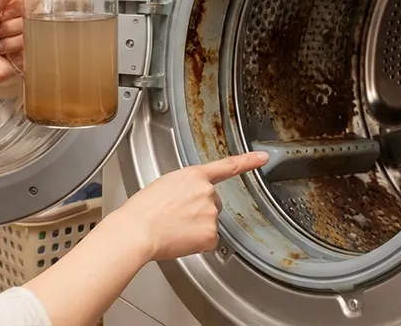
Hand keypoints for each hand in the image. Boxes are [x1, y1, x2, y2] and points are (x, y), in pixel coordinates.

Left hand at [0, 0, 24, 97]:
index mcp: (3, 8)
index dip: (20, 1)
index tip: (9, 8)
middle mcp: (14, 21)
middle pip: (29, 14)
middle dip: (10, 23)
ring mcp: (20, 38)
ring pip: (30, 30)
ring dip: (10, 38)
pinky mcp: (25, 55)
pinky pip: (31, 46)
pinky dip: (15, 50)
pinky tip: (3, 54)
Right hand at [109, 151, 268, 261]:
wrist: (137, 231)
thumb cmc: (142, 210)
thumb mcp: (164, 185)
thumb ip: (185, 188)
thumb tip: (189, 201)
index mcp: (194, 176)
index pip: (227, 166)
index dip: (248, 161)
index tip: (263, 158)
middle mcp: (206, 192)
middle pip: (212, 203)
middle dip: (199, 211)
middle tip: (176, 217)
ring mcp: (211, 213)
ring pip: (209, 222)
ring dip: (196, 226)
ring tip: (173, 228)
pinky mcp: (211, 234)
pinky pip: (208, 240)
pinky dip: (196, 243)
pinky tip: (179, 239)